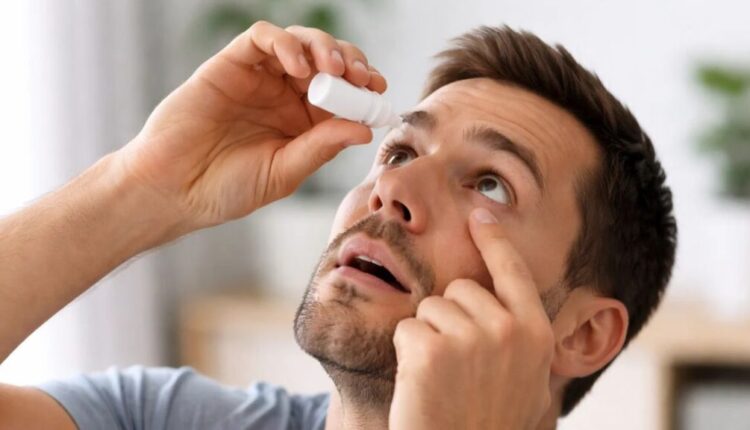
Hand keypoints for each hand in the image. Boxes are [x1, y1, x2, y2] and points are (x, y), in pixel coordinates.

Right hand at [117, 21, 385, 232]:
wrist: (174, 190)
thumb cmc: (227, 189)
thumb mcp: (284, 172)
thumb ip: (321, 147)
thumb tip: (366, 128)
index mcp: (304, 123)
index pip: (344, 93)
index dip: (364, 88)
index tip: (379, 91)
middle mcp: (285, 95)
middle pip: (328, 61)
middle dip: (351, 62)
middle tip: (360, 77)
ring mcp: (259, 77)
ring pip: (300, 42)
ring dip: (324, 48)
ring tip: (333, 69)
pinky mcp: (231, 64)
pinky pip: (262, 38)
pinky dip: (285, 43)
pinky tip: (298, 65)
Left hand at [389, 208, 553, 429]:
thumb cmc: (489, 424)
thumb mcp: (526, 383)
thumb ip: (522, 341)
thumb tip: (510, 311)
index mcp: (535, 333)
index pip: (513, 270)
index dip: (493, 238)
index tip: (479, 212)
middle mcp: (508, 329)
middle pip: (459, 288)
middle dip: (449, 317)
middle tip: (455, 367)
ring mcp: (470, 337)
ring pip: (430, 308)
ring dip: (427, 338)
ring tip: (441, 379)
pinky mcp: (431, 349)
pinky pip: (407, 329)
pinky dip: (406, 354)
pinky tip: (421, 384)